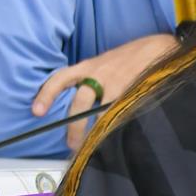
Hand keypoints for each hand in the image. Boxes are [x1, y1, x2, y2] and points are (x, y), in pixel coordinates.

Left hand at [32, 33, 176, 150]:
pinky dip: (116, 127)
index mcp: (87, 66)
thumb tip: (75, 105)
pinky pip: (122, 113)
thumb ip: (88, 80)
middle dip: (74, 127)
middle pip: (80, 102)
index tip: (36, 111)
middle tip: (71, 144)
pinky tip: (115, 137)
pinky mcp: (134, 92)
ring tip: (93, 147)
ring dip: (96, 132)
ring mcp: (117, 83)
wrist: (159, 47)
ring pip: (101, 112)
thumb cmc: (127, 58)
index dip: (46, 94)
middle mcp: (98, 74)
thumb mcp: (101, 64)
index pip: (60, 78)